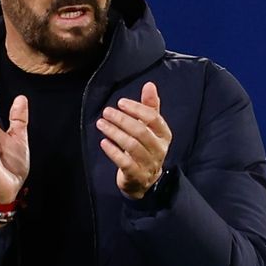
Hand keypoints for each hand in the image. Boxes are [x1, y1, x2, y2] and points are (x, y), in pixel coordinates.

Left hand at [97, 81, 171, 197]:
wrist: (144, 181)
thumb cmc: (146, 149)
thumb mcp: (150, 128)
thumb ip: (150, 107)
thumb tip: (149, 85)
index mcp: (164, 135)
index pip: (153, 118)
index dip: (136, 109)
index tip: (121, 103)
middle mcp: (159, 149)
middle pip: (141, 131)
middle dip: (122, 120)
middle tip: (106, 112)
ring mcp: (148, 164)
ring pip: (132, 146)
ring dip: (114, 133)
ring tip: (101, 124)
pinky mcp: (136, 175)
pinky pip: (124, 162)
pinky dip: (113, 151)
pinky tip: (103, 142)